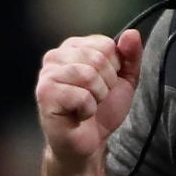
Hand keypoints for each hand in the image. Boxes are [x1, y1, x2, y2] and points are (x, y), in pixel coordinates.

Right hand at [34, 30, 143, 168]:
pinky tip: (78, 115)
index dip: (114, 67)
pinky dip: (87, 109)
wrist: (89, 142)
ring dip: (98, 96)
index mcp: (74, 47)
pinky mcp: (44, 94)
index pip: (106, 44)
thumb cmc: (103, 109)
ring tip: (88, 105)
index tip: (105, 81)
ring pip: (88, 75)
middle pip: (98, 58)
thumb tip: (131, 34)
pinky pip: (80, 96)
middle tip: (96, 97)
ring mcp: (47, 74)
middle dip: (107, 83)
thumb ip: (131, 55)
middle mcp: (56, 56)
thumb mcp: (126, 79)